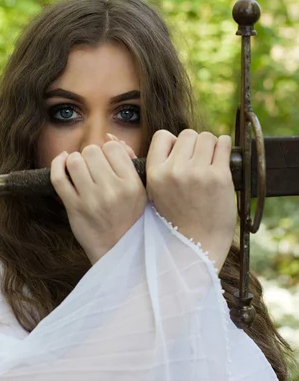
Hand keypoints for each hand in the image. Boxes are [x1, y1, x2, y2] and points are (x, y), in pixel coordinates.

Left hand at [50, 137, 146, 265]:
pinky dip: (57, 165)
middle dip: (90, 155)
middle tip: (93, 167)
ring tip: (80, 169)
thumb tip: (109, 137)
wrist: (117, 249)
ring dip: (75, 160)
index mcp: (132, 184)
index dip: (108, 150)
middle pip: (93, 151)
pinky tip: (63, 162)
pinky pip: (59, 177)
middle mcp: (112, 191)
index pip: (113, 148)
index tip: (106, 161)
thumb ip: (128, 160)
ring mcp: (91, 200)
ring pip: (75, 161)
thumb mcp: (140, 190)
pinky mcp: (74, 207)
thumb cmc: (129, 216)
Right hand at [146, 129, 236, 271]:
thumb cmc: (177, 220)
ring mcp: (197, 173)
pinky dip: (225, 147)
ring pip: (206, 137)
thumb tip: (171, 140)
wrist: (197, 246)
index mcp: (155, 174)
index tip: (181, 155)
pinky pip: (224, 145)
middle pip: (187, 134)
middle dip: (194, 145)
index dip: (173, 143)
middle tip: (198, 163)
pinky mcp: (219, 177)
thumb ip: (160, 168)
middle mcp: (174, 171)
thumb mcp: (156, 194)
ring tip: (210, 162)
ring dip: (211, 146)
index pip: (162, 136)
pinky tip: (222, 157)